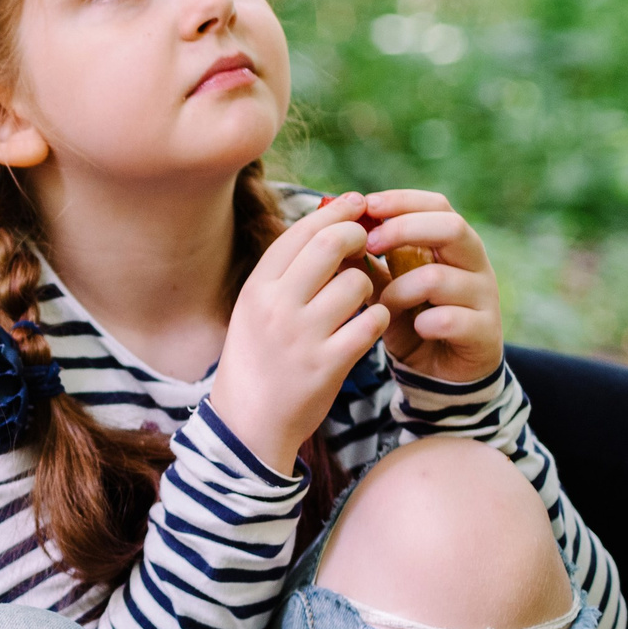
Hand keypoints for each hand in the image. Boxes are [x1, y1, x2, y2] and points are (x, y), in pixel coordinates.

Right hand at [205, 191, 391, 476]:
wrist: (248, 425)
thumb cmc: (257, 360)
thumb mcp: (254, 310)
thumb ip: (285, 272)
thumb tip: (328, 224)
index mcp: (256, 289)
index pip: (300, 232)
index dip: (334, 212)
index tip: (357, 204)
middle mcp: (276, 307)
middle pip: (331, 244)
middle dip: (358, 236)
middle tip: (369, 243)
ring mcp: (302, 336)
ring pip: (357, 282)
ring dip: (370, 284)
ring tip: (362, 299)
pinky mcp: (328, 364)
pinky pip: (372, 322)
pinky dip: (379, 319)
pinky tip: (370, 326)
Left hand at [357, 190, 503, 384]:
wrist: (441, 373)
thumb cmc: (412, 321)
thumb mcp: (387, 288)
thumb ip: (368, 264)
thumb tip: (332, 232)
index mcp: (453, 245)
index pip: (438, 205)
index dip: (403, 201)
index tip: (366, 204)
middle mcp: (475, 264)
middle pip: (451, 227)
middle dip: (404, 230)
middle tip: (369, 244)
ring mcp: (484, 297)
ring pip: (440, 277)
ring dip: (401, 289)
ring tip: (383, 305)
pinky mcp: (484, 331)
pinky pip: (450, 319)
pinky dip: (424, 323)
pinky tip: (414, 329)